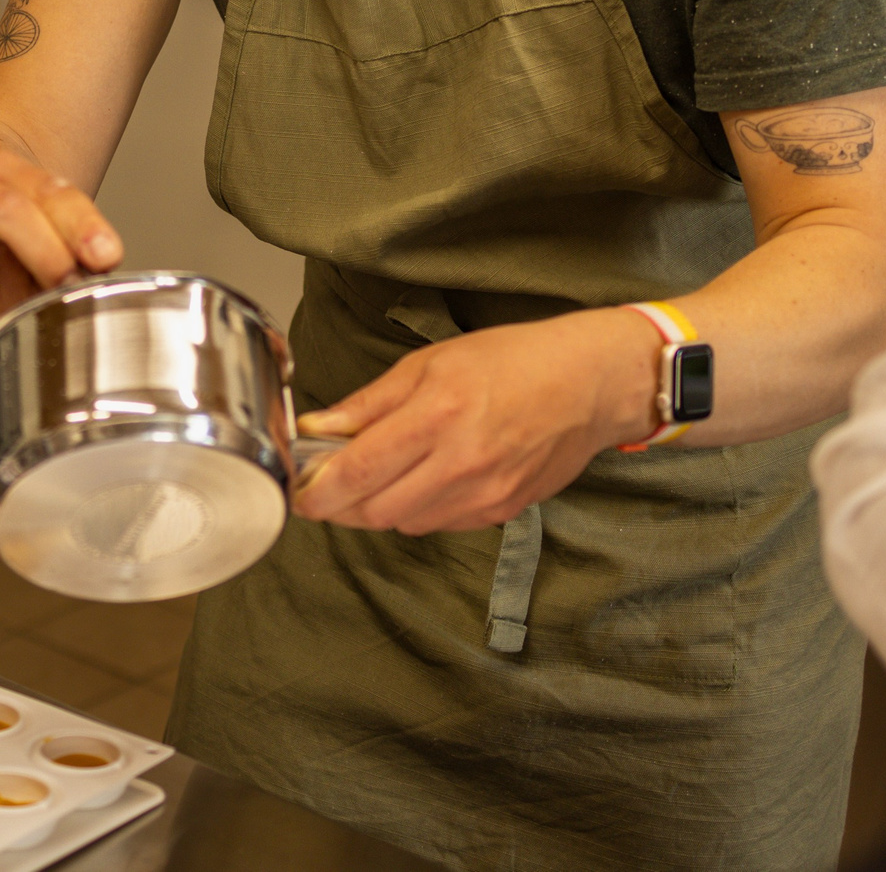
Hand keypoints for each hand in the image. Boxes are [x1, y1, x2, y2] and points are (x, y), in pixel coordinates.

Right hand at [0, 150, 122, 343]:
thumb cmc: (2, 244)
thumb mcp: (46, 240)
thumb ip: (75, 249)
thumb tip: (103, 263)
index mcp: (8, 175)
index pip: (50, 193)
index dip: (81, 227)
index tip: (104, 257)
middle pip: (6, 206)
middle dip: (42, 251)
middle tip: (61, 283)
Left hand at [292, 307, 661, 533]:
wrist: (589, 384)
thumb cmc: (511, 361)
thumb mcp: (429, 364)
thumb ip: (369, 403)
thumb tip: (318, 428)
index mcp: (436, 416)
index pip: (358, 471)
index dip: (318, 490)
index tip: (297, 492)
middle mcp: (460, 462)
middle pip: (374, 509)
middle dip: (340, 504)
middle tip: (327, 484)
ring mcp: (484, 493)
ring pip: (404, 523)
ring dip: (376, 509)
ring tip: (373, 478)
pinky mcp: (502, 511)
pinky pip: (439, 524)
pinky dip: (416, 511)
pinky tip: (419, 483)